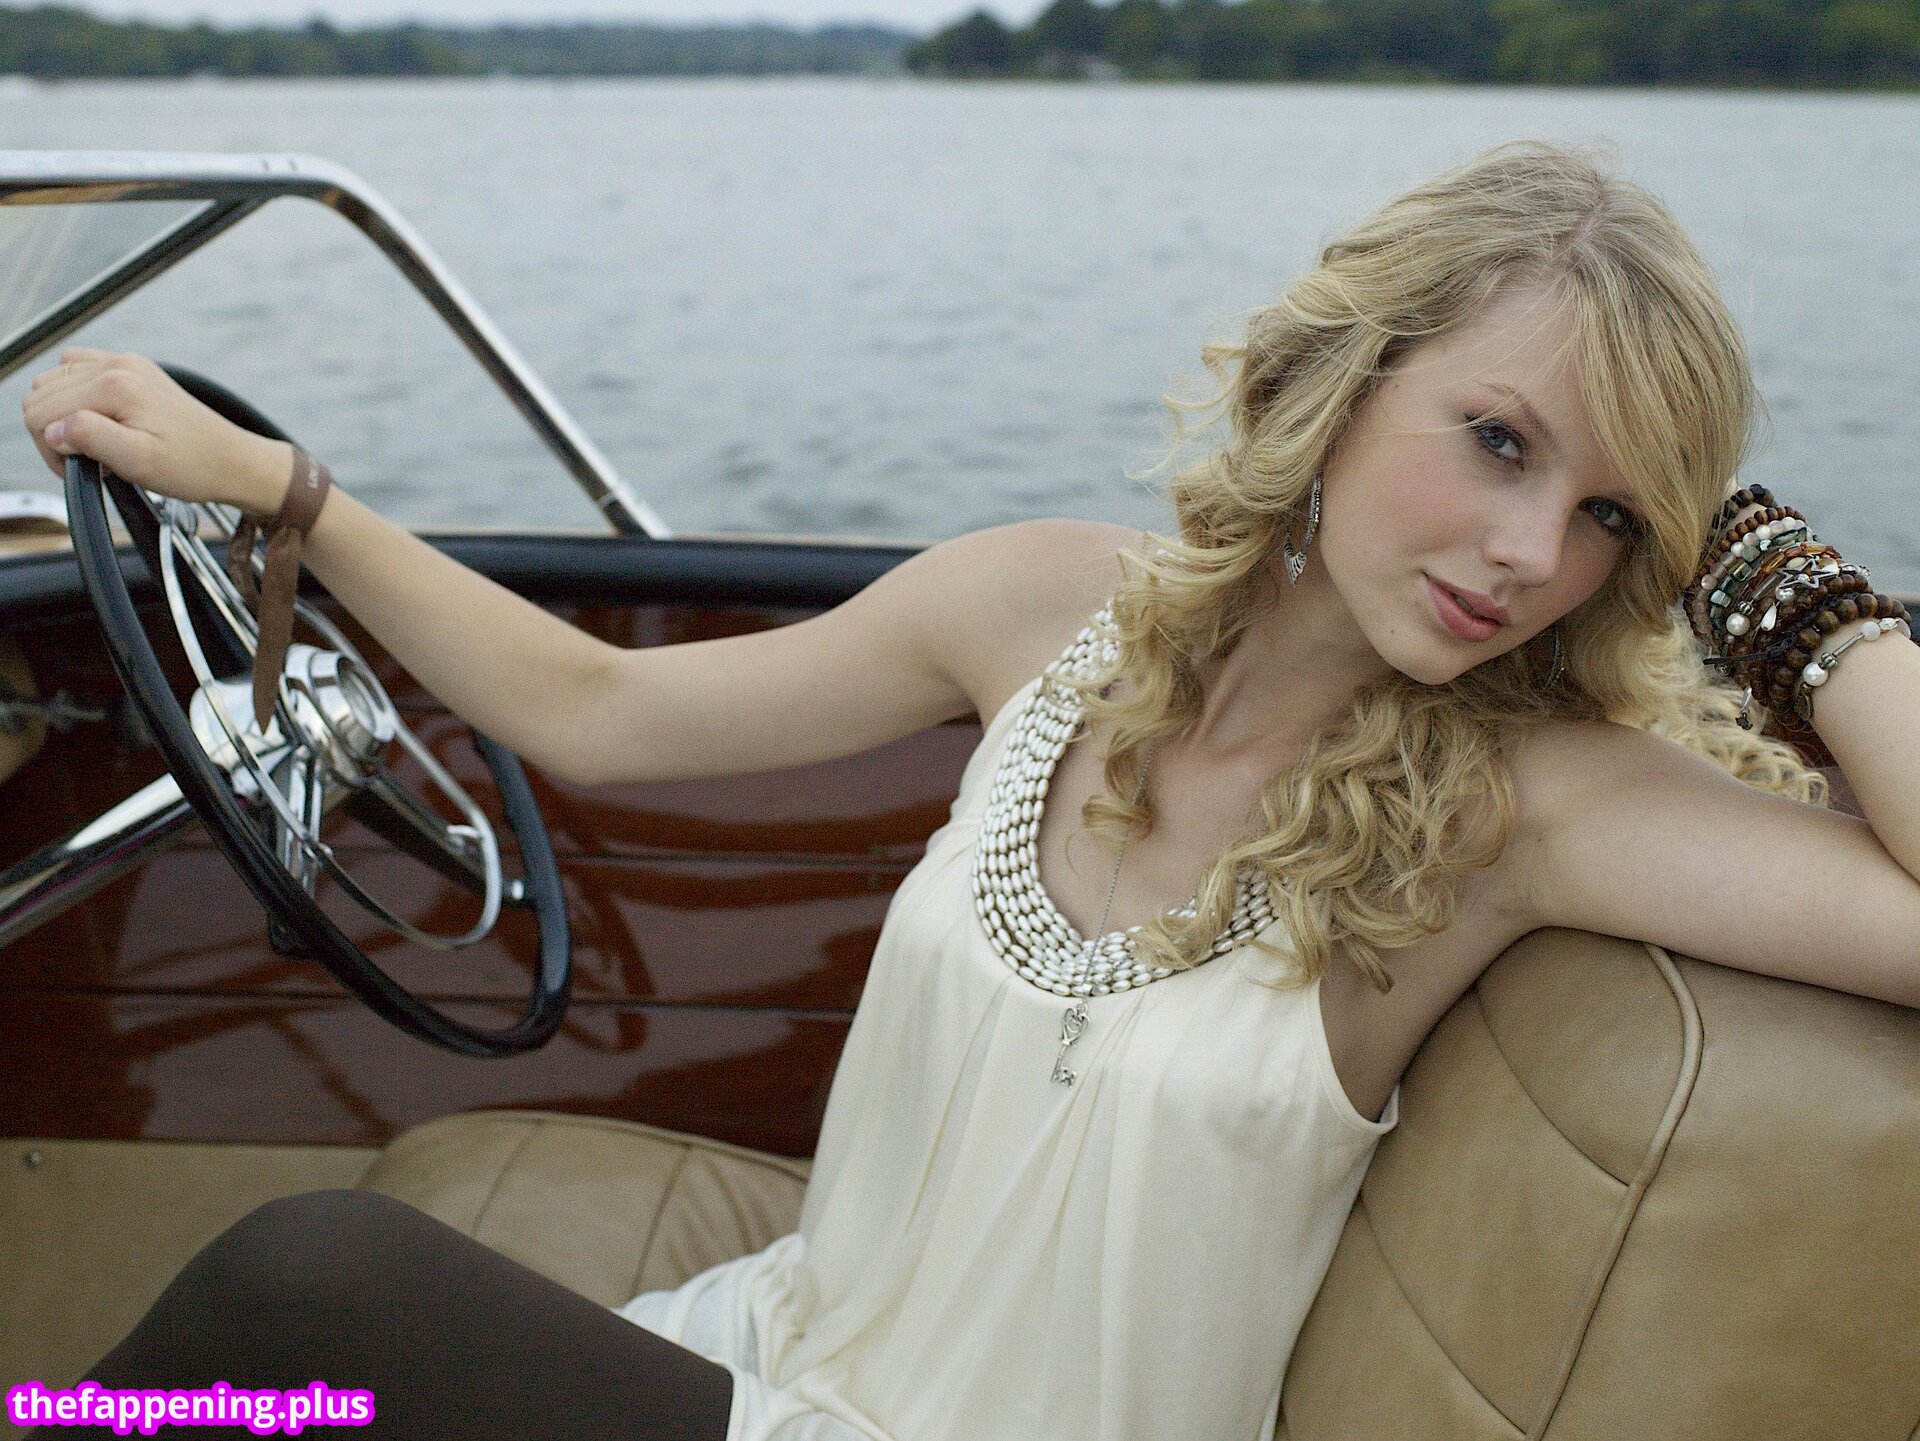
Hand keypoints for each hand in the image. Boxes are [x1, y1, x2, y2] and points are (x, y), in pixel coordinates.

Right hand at [21, 347, 291, 512]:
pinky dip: (76, 397)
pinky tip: (98, 422)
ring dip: (62, 413)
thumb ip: (88, 438)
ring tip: (93, 443)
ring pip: (55, 381)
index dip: (49, 448)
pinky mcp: (134, 369)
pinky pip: (79, 372)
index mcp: (115, 385)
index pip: (40, 411)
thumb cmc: (193, 467)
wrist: (234, 461)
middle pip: (43, 393)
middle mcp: (118, 365)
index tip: (76, 469)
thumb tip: (54, 428)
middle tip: (86, 461)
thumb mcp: (137, 462)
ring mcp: (126, 363)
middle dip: (53, 431)